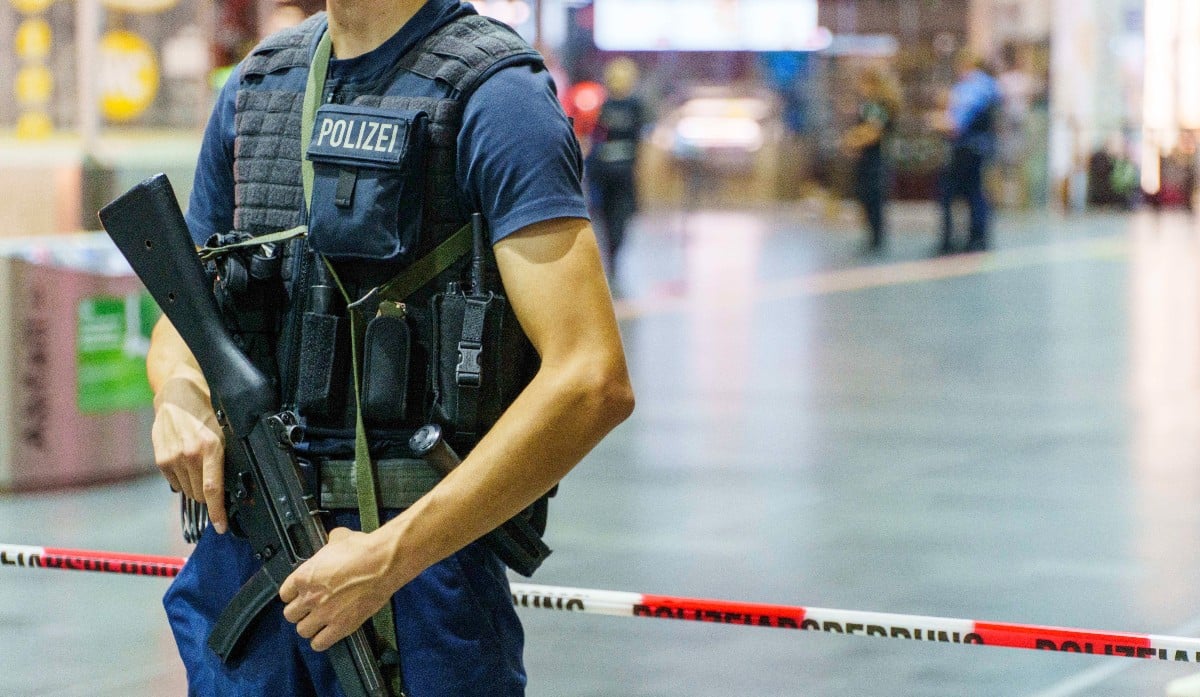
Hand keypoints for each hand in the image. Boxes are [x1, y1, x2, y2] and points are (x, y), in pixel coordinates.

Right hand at [151, 376, 226, 532]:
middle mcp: (189, 455)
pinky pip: (176, 483)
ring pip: (189, 490)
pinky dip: (184, 479)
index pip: (213, 490)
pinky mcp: (161, 460)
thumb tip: (237, 485)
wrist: (176, 394)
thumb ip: (229, 457)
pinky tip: (188, 462)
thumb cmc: (207, 410)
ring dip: (196, 485)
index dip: (218, 512)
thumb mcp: (226, 429)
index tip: (221, 527)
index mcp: (210, 448)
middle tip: (215, 479)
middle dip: (210, 494)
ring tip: (200, 465)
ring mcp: (173, 458)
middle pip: (201, 494)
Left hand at [280, 527, 397, 651]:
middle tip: (311, 608)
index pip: (284, 594)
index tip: (301, 594)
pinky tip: (327, 634)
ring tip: (319, 622)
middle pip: (290, 615)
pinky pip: (320, 643)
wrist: (383, 564)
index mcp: (304, 576)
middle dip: (300, 612)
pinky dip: (321, 641)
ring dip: (310, 627)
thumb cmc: (362, 549)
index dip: (293, 594)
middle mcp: (309, 598)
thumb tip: (334, 539)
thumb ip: (330, 544)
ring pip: (302, 631)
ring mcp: (324, 614)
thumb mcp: (339, 538)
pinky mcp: (341, 627)